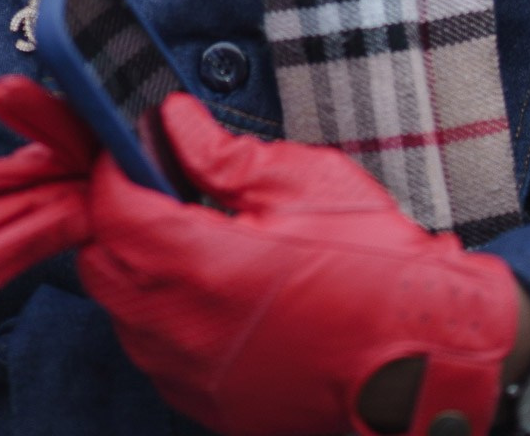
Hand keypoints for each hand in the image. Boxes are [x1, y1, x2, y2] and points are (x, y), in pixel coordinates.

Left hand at [77, 94, 518, 435]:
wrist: (426, 356)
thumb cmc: (375, 267)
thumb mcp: (302, 182)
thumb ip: (223, 154)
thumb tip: (175, 122)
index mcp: (204, 267)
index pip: (114, 212)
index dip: (115, 169)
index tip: (130, 145)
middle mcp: (185, 331)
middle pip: (102, 265)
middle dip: (116, 218)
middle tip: (154, 185)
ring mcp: (195, 377)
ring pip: (122, 315)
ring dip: (135, 270)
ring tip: (186, 235)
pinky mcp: (212, 406)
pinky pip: (156, 354)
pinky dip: (162, 316)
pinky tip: (205, 288)